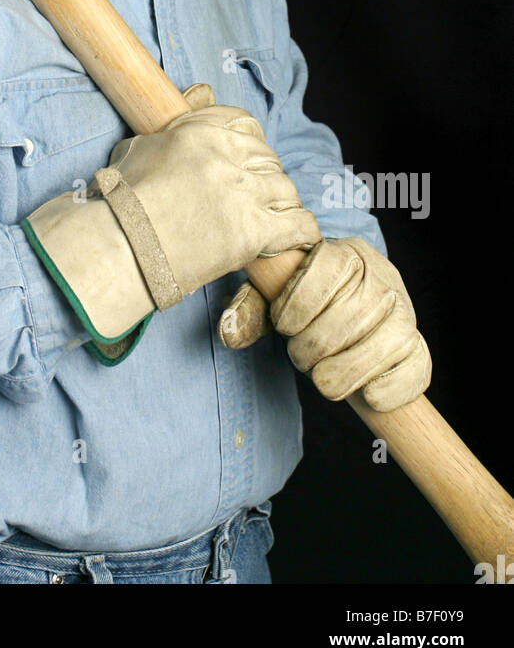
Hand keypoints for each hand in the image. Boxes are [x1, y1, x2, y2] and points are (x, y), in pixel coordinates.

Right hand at [23, 82, 320, 354]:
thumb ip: (173, 126)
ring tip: (271, 216)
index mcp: (201, 131)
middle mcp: (227, 157)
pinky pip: (298, 225)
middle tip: (255, 194)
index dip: (250, 141)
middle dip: (263, 174)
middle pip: (267, 157)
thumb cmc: (122, 200)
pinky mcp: (253, 233)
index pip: (246, 123)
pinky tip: (296, 235)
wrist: (121, 248)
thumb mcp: (140, 147)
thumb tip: (197, 95)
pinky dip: (301, 230)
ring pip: (285, 189)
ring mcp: (243, 194)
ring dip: (280, 202)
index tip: (248, 158)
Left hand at [219, 237, 431, 411]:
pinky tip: (365, 394)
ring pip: (383, 345)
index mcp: (348, 253)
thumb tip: (229, 332)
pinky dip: (386, 390)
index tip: (283, 325)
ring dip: (343, 373)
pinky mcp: (419, 349)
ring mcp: (406, 313)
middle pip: (353, 313)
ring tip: (322, 376)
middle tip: (299, 354)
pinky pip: (415, 371)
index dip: (299, 304)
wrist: (345, 314)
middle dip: (315, 345)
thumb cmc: (305, 305)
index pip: (330, 267)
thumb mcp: (273, 297)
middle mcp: (384, 277)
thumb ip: (249, 308)